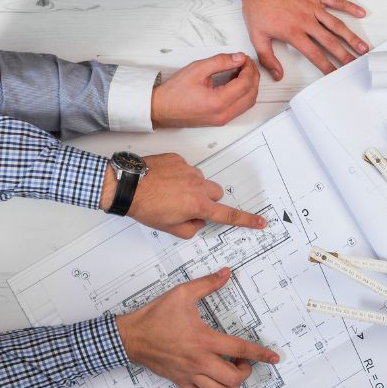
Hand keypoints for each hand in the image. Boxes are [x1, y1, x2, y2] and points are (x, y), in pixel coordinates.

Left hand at [101, 153, 266, 237]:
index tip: (260, 222)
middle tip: (188, 206)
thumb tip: (198, 222)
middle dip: (207, 200)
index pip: (228, 215)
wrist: (126, 184)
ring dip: (191, 187)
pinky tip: (163, 181)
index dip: (246, 220)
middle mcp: (197, 186)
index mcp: (197, 205)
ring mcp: (189, 170)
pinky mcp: (178, 159)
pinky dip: (179, 175)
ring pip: (200, 181)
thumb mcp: (169, 228)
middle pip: (215, 194)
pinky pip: (186, 169)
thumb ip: (191, 228)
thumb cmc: (144, 206)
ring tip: (169, 192)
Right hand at [117, 268, 280, 387]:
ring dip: (233, 385)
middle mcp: (199, 360)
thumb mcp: (182, 294)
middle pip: (233, 377)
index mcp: (204, 340)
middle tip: (243, 361)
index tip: (274, 357)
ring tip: (233, 373)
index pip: (240, 349)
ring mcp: (189, 373)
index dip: (260, 354)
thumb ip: (207, 284)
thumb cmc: (155, 316)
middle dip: (246, 371)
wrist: (131, 336)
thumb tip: (226, 273)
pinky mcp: (180, 381)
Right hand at [150, 52, 259, 127]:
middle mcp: (224, 114)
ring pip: (248, 102)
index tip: (244, 58)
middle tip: (246, 63)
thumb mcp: (197, 69)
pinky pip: (241, 107)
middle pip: (251, 94)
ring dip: (250, 85)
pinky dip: (244, 94)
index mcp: (218, 102)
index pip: (245, 83)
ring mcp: (224, 119)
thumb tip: (238, 58)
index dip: (248, 68)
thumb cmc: (174, 93)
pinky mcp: (222, 120)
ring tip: (242, 70)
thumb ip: (220, 62)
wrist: (161, 109)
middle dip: (253, 76)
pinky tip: (237, 82)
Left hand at [240, 0, 368, 77]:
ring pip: (337, 25)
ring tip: (363, 47)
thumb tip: (277, 75)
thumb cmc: (256, 5)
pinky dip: (349, 6)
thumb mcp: (256, 35)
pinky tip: (361, 13)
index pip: (315, 55)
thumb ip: (267, 58)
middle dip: (345, 56)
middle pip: (330, 42)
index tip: (336, 75)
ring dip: (351, 37)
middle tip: (356, 65)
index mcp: (293, 33)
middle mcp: (306, 21)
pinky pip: (335, 0)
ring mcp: (312, 6)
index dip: (327, 66)